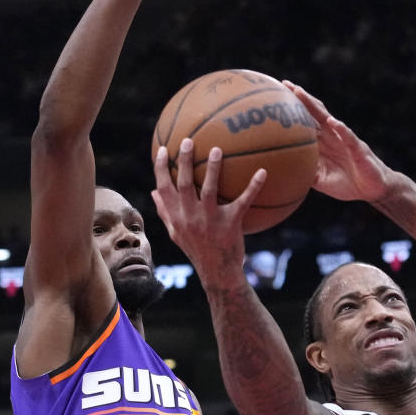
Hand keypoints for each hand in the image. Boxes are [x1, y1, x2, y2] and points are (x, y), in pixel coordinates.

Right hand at [151, 138, 265, 284]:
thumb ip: (165, 212)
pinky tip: (262, 172)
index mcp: (177, 217)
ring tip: (217, 149)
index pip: (164, 189)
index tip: (164, 149)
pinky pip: (243, 201)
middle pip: (185, 184)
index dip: (162, 168)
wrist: (218, 273)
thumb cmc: (197, 251)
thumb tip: (153, 192)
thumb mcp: (176, 233)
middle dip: (185, 161)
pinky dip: (253, 186)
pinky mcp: (231, 223)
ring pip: (210, 190)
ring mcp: (210, 220)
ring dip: (213, 169)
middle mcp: (191, 217)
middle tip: (189, 141)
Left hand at [283, 83, 393, 202]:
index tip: (276, 99)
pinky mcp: (358, 148)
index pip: (306, 122)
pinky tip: (332, 122)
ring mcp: (344, 140)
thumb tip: (284, 174)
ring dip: (314, 105)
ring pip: (328, 118)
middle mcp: (332, 136)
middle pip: (314, 113)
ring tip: (301, 93)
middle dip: (301, 98)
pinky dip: (340, 129)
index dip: (293, 111)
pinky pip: (348, 136)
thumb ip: (305, 174)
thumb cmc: (346, 184)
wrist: (372, 190)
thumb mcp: (321, 181)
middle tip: (285, 84)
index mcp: (322, 143)